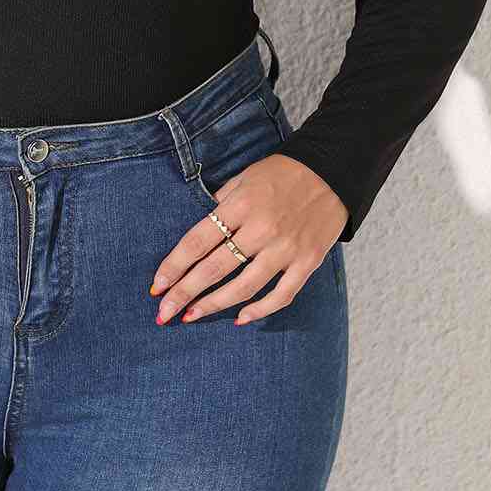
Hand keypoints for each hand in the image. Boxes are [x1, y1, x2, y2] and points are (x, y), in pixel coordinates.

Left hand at [150, 153, 347, 324]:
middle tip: (164, 312)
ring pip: (243, 287)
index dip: (174, 266)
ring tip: (192, 316)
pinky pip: (280, 295)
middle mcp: (261, 228)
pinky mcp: (307, 262)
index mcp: (241, 205)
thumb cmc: (283, 173)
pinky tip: (239, 319)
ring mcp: (285, 248)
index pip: (197, 241)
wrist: (333, 171)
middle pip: (214, 268)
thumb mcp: (245, 178)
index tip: (156, 285)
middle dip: (184, 292)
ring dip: (213, 305)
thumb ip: (222, 203)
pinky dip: (259, 311)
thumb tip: (201, 233)